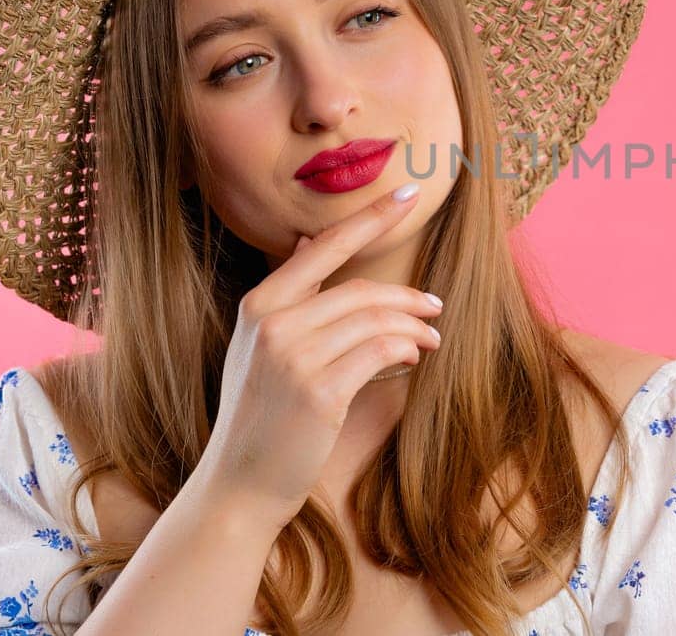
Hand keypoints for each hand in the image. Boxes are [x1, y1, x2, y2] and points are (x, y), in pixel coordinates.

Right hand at [194, 181, 443, 530]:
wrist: (239, 482)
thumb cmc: (260, 413)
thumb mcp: (258, 346)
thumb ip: (287, 296)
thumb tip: (302, 241)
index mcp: (260, 304)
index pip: (325, 247)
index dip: (370, 218)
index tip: (407, 193)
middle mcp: (273, 323)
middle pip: (362, 290)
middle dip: (408, 296)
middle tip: (435, 306)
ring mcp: (293, 357)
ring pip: (376, 320)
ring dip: (413, 326)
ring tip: (429, 338)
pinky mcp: (318, 392)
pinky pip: (379, 352)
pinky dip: (405, 348)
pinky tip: (414, 355)